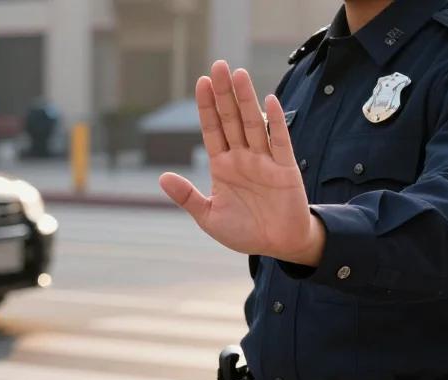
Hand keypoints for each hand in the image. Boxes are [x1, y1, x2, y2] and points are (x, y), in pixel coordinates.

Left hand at [160, 61, 324, 266]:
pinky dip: (276, 122)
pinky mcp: (285, 169)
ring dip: (246, 99)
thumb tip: (162, 177)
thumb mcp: (209, 217)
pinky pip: (280, 141)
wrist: (278, 246)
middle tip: (218, 65)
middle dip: (224, 93)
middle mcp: (243, 158)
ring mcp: (264, 161)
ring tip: (238, 75)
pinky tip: (269, 101)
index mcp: (223, 167)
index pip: (212, 129)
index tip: (201, 82)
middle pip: (231, 119)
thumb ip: (187, 196)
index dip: (207, 107)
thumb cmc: (244, 231)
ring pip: (253, 124)